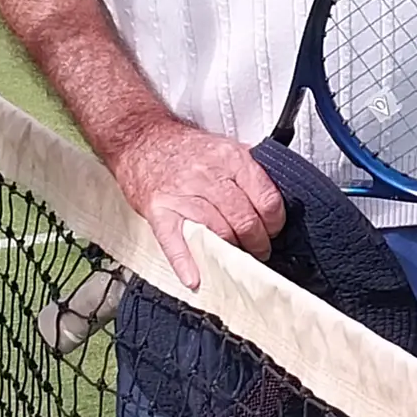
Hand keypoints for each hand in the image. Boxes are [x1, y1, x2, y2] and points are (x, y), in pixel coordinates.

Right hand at [108, 118, 283, 287]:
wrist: (141, 139)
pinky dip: (185, 263)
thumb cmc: (183, 148)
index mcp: (231, 159)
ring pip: (219, 233)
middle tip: (258, 250)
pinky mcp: (160, 210)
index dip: (274, 223)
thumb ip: (248, 170)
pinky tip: (194, 278)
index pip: (266, 199)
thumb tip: (274, 196)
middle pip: (245, 220)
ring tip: (236, 259)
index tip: (273, 231)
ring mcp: (183, 194)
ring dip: (232, 254)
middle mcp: (209, 175)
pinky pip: (175, 241)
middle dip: (257, 243)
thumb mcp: (223, 147)